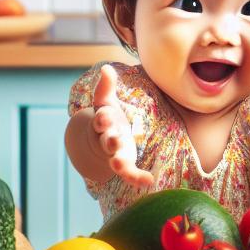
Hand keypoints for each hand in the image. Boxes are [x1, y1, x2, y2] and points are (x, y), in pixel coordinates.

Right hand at [91, 64, 154, 189]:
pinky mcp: (126, 163)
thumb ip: (106, 86)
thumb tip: (106, 68)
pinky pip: (130, 174)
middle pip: (106, 142)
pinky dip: (138, 179)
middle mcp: (107, 140)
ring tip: (121, 163)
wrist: (102, 139)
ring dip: (118, 162)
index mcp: (103, 124)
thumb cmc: (107, 118)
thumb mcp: (106, 101)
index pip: (100, 120)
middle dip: (109, 140)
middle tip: (115, 139)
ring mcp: (115, 154)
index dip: (102, 119)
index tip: (105, 115)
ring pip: (115, 160)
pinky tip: (149, 180)